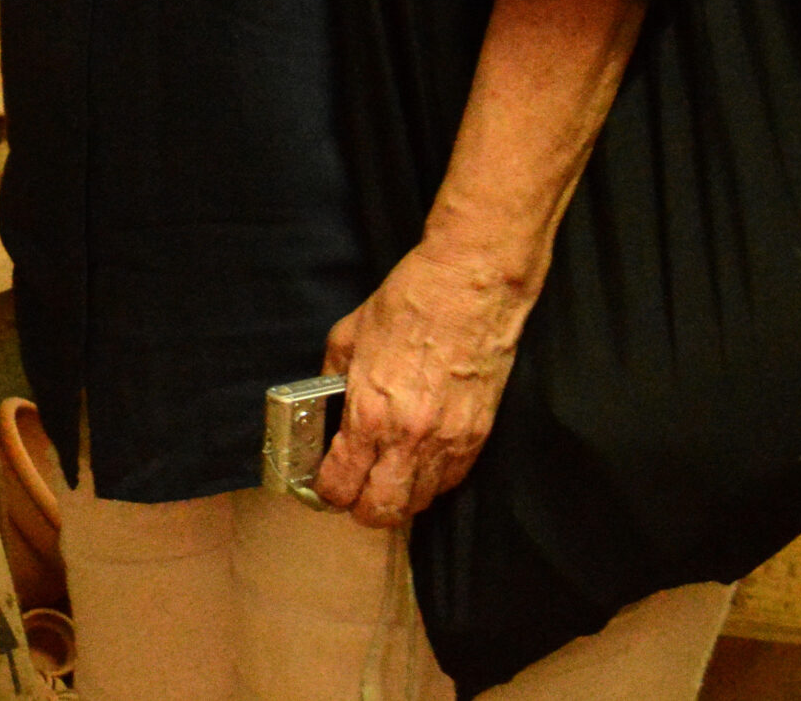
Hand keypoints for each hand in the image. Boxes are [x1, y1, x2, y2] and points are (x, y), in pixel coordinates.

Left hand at [309, 246, 529, 529]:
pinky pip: (450, 482)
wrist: (469, 288)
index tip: (323, 483)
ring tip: (384, 480)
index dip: (326, 491)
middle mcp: (409, 439)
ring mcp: (448, 442)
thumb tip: (324, 406)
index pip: (342, 484)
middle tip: (352, 493)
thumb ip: (332, 379)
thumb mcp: (348, 335)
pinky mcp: (478, 437)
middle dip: (361, 510)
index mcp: (369, 413)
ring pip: (419, 504)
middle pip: (382, 512)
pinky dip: (430, 483)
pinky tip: (417, 464)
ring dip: (398, 499)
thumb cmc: (407, 303)